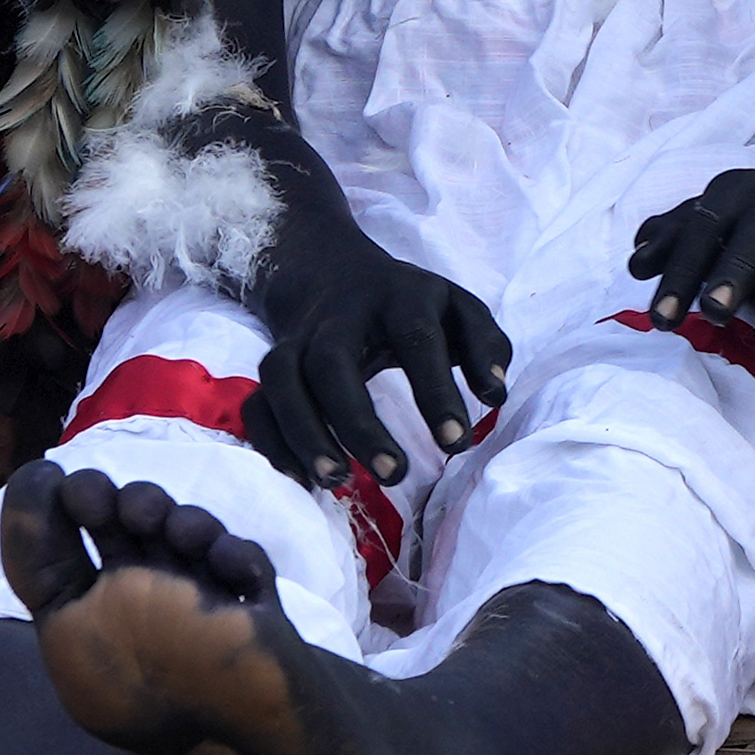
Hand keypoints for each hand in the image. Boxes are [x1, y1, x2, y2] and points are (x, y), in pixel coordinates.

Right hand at [244, 226, 512, 492]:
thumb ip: (486, 345)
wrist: (332, 272)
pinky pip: (258, 405)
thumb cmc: (410, 305)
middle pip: (332, 366)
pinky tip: (303, 479)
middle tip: (393, 474)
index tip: (455, 443)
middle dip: (358, 423)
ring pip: (281, 384)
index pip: (417, 341)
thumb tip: (496, 394)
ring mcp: (297, 341)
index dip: (436, 393)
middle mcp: (338, 318)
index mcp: (398, 297)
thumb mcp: (458, 308)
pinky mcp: (272, 365)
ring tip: (336, 482)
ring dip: (305, 435)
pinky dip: (272, 443)